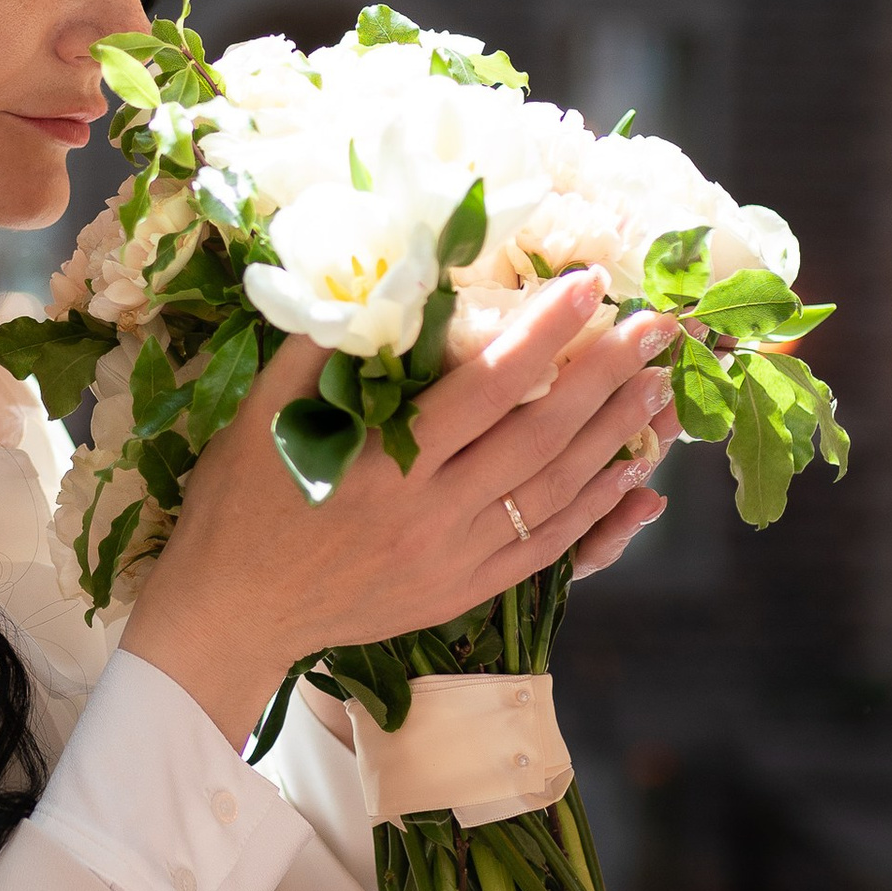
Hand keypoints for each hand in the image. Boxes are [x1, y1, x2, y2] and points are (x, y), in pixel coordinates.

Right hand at [122, 272, 677, 748]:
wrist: (231, 613)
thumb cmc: (240, 503)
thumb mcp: (260, 413)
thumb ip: (322, 346)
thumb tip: (382, 277)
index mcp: (385, 462)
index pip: (490, 384)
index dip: (547, 331)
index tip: (591, 285)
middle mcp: (431, 513)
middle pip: (542, 434)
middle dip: (607, 374)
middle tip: (656, 328)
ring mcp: (455, 558)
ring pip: (557, 490)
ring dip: (616, 436)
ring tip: (659, 388)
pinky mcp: (463, 589)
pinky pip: (548, 548)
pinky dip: (597, 512)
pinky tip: (633, 478)